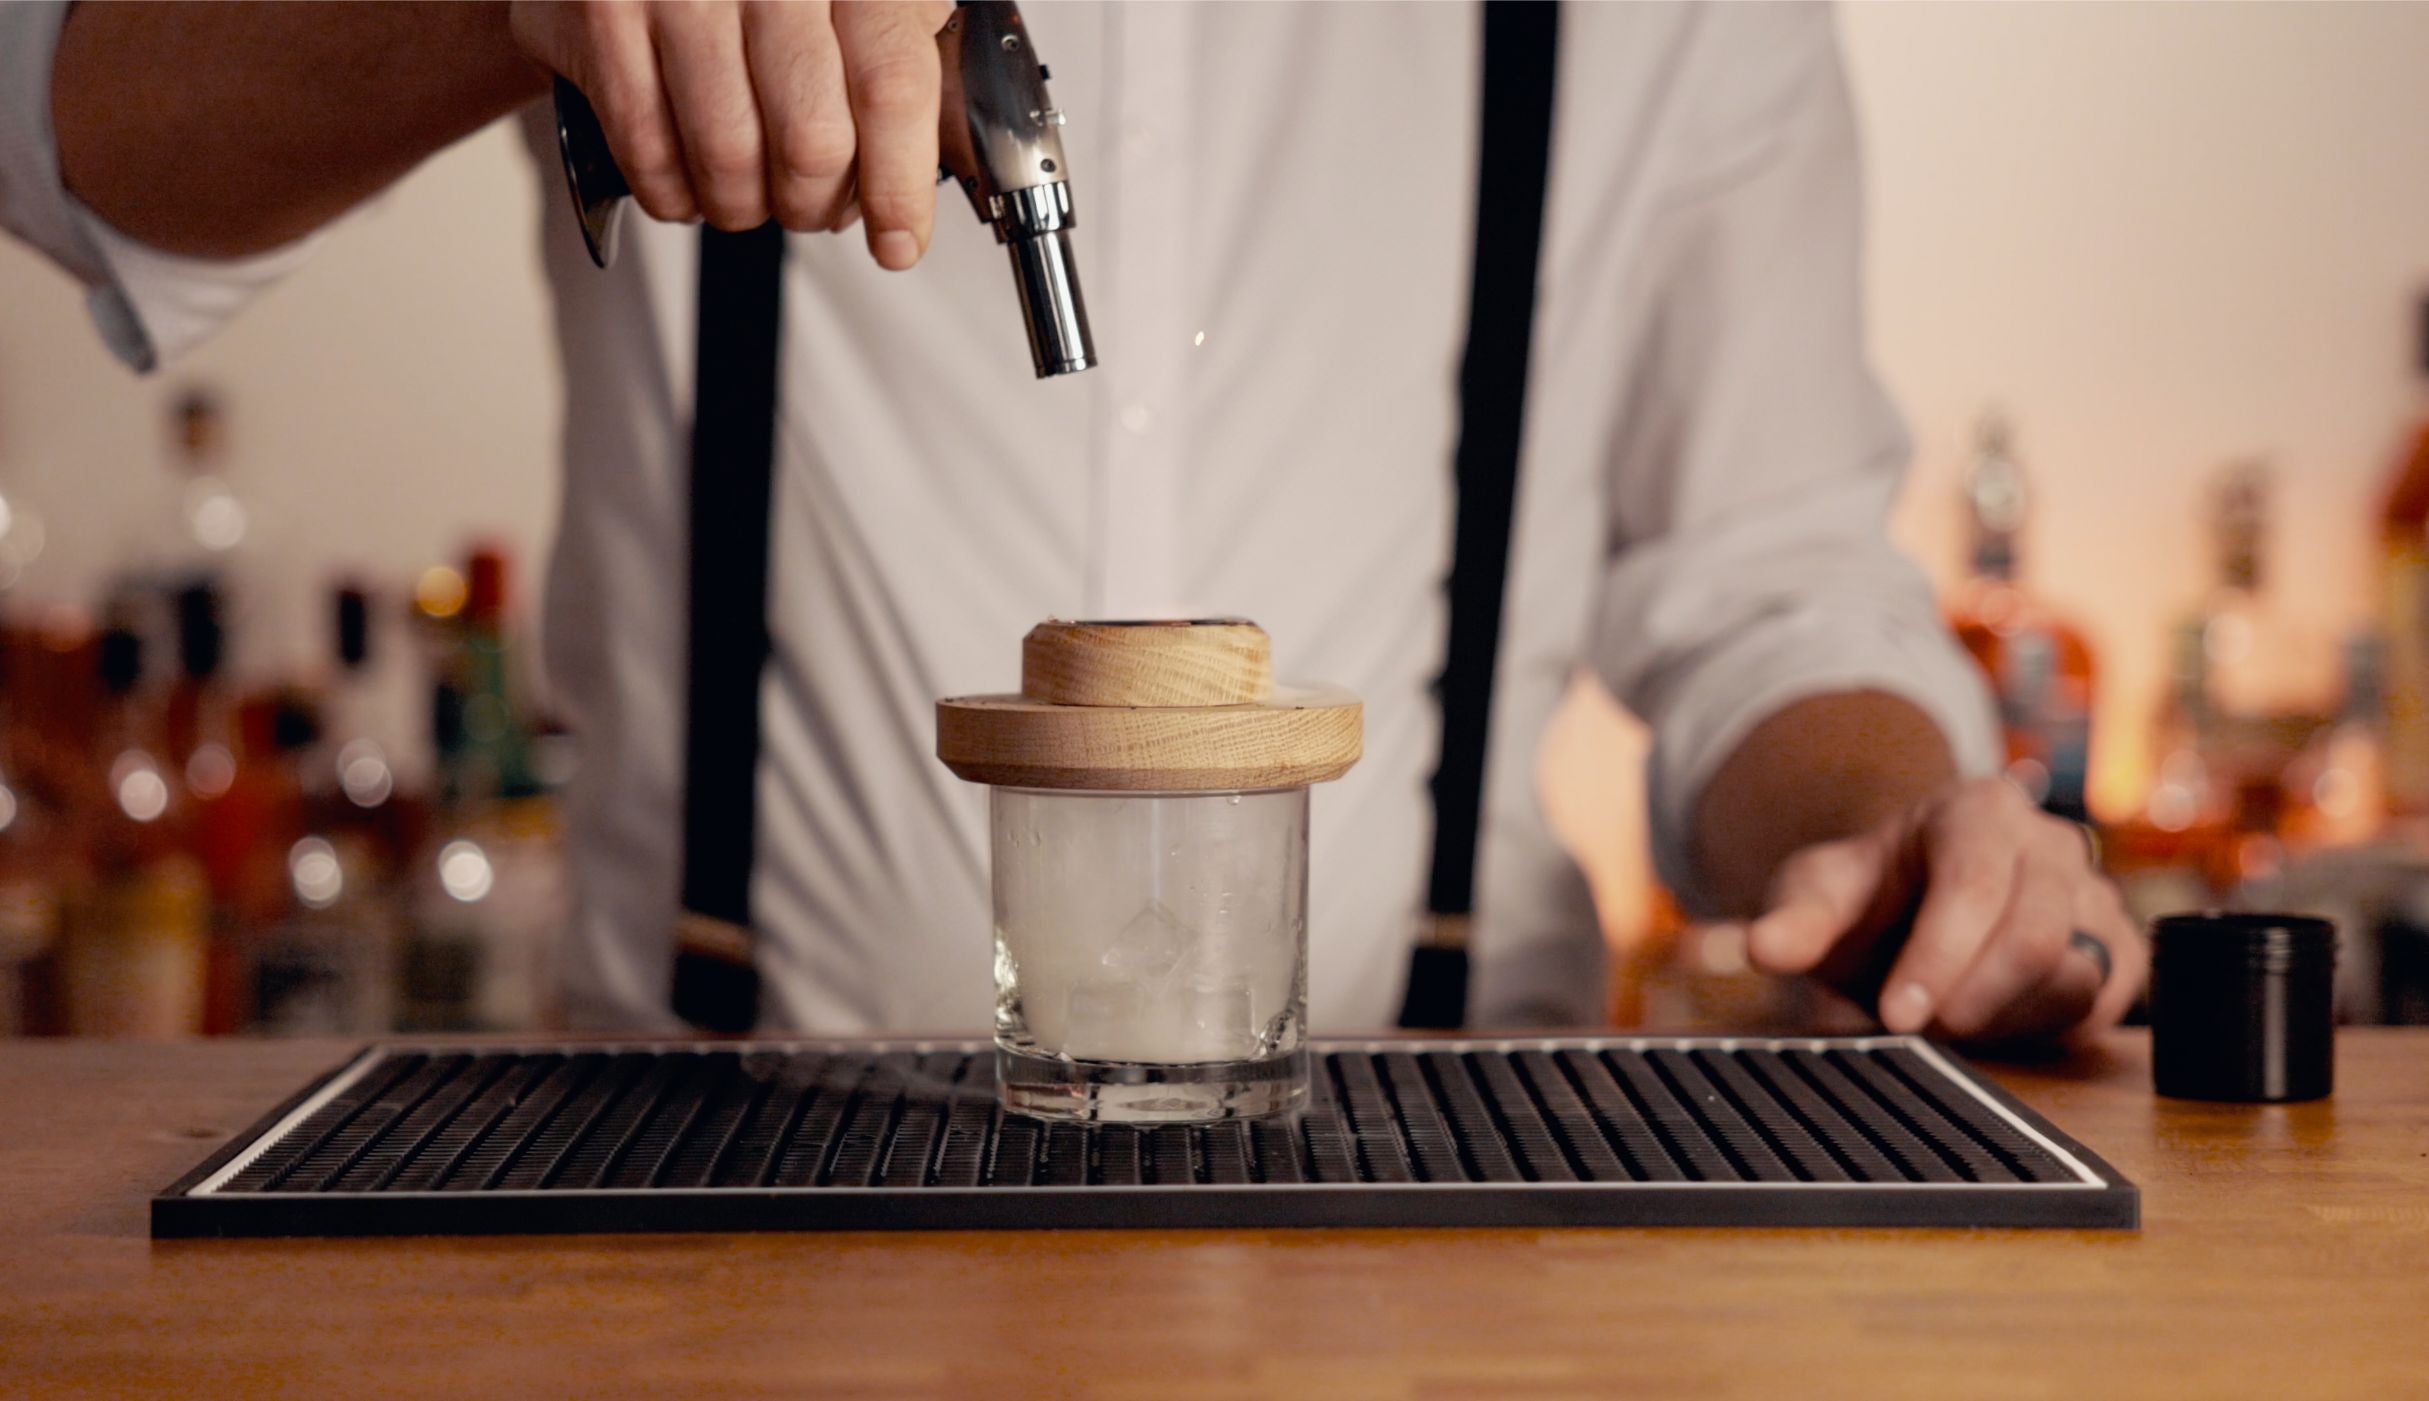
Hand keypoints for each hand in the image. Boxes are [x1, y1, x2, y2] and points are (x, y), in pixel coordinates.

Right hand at [512, 0, 954, 266]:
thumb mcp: (859, 2)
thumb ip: (896, 69)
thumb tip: (916, 182)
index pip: (891, 88)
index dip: (897, 187)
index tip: (897, 243)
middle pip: (812, 140)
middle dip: (813, 204)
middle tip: (809, 207)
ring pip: (730, 157)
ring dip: (741, 206)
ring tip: (746, 195)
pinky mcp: (605, 14)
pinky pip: (648, 148)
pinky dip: (673, 193)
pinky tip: (689, 183)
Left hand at [1736, 777, 2145, 1046]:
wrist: (1910, 912)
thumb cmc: (1869, 897)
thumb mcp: (1818, 896)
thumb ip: (1795, 918)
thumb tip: (1761, 945)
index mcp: (1979, 810)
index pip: (1977, 882)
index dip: (1940, 955)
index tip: (1898, 1015)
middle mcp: (2050, 845)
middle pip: (2038, 933)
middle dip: (1970, 996)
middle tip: (1916, 1027)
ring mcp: (2094, 896)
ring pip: (2075, 976)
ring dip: (2001, 1016)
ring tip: (1946, 1017)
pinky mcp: (2116, 952)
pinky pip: (2102, 1006)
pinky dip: (2044, 1028)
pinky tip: (1993, 1023)